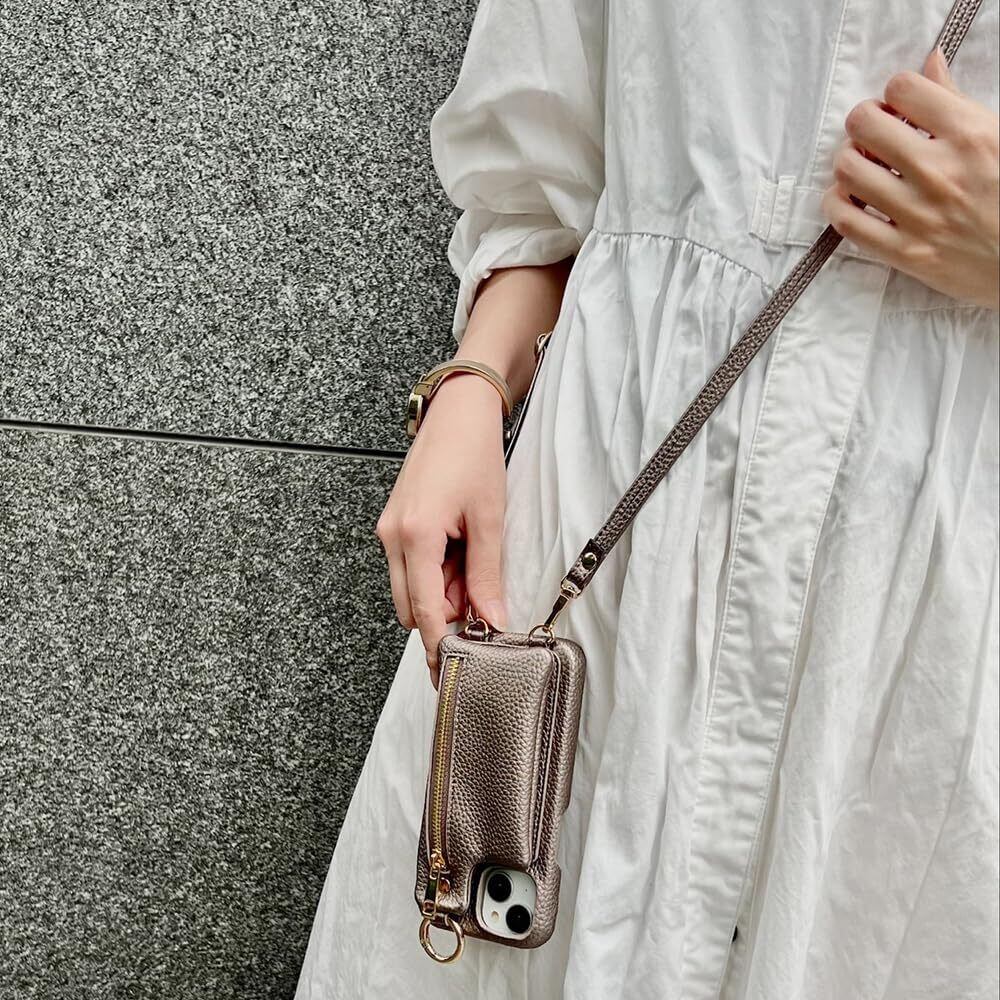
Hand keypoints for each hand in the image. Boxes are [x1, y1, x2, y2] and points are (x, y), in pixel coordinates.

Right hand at [376, 374, 507, 686]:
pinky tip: (459, 553)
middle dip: (444, 616)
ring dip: (440, 593)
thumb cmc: (474, 455)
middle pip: (411, 607)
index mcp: (415, 537)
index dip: (439, 645)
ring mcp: (388, 530)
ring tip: (473, 563)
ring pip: (410, 589)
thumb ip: (487, 575)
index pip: (424, 612)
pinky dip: (434, 573)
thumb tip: (492, 619)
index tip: (451, 672)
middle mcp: (392, 537)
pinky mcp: (394, 524)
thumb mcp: (489, 520)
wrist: (457, 412)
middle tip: (482, 601)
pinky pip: (410, 567)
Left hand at [822, 48, 999, 309]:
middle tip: (873, 136)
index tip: (899, 109)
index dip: (894, 94)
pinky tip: (849, 199)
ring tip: (862, 168)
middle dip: (863, 123)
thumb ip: (956, 101)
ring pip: (847, 171)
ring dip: (847, 163)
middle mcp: (940, 172)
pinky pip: (846, 222)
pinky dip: (837, 205)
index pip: (901, 88)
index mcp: (970, 134)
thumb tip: (930, 63)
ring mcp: (919, 214)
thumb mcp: (998, 136)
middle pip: (863, 125)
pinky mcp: (905, 253)